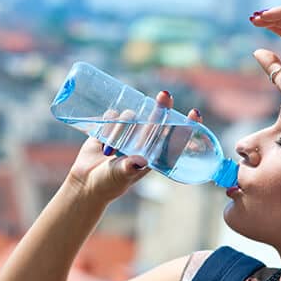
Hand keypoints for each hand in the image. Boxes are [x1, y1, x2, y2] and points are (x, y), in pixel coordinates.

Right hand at [66, 91, 202, 201]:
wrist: (85, 183)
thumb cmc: (108, 184)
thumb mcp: (119, 177)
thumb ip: (128, 168)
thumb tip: (140, 160)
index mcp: (153, 154)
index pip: (174, 137)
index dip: (187, 125)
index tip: (195, 113)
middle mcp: (143, 141)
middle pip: (157, 118)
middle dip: (162, 106)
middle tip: (165, 96)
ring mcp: (127, 133)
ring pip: (131, 116)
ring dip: (122, 126)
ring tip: (110, 150)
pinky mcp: (110, 127)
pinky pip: (112, 115)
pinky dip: (108, 122)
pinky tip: (102, 139)